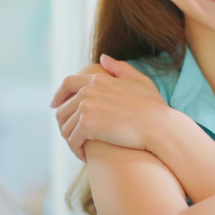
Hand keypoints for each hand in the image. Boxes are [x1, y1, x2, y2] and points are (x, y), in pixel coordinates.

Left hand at [50, 55, 169, 161]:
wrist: (159, 126)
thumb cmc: (154, 107)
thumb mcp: (139, 80)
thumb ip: (119, 68)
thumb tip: (102, 58)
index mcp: (98, 79)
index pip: (67, 83)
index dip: (58, 94)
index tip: (55, 105)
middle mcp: (88, 91)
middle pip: (61, 108)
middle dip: (64, 124)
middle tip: (72, 137)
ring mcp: (86, 107)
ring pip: (65, 127)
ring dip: (72, 140)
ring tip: (82, 149)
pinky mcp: (87, 125)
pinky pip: (72, 140)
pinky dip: (77, 150)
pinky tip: (87, 156)